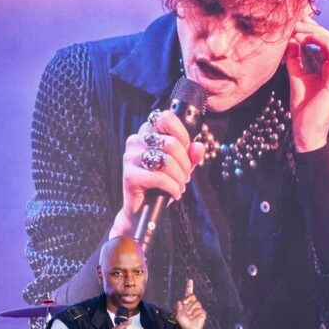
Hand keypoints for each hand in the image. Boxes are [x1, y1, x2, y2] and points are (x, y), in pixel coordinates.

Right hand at [111, 110, 206, 237]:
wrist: (143, 210)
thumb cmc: (160, 184)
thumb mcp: (180, 166)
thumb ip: (191, 155)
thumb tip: (198, 147)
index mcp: (146, 133)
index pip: (166, 118)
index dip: (182, 134)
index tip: (187, 152)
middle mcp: (135, 141)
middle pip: (171, 143)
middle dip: (185, 163)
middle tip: (186, 176)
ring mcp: (130, 158)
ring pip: (167, 160)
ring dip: (180, 177)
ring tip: (180, 186)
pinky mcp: (130, 176)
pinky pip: (160, 178)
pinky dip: (173, 188)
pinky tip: (175, 194)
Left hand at [174, 279, 205, 328]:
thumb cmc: (184, 323)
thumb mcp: (178, 316)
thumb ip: (177, 309)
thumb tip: (180, 302)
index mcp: (186, 303)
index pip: (188, 292)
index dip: (189, 286)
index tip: (190, 280)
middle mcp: (192, 303)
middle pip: (192, 295)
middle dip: (188, 299)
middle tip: (185, 304)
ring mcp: (198, 307)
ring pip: (196, 303)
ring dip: (191, 309)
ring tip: (189, 315)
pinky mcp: (202, 312)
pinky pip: (199, 309)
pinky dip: (195, 313)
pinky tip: (193, 317)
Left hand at [284, 14, 328, 152]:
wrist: (306, 133)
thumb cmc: (302, 110)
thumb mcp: (296, 79)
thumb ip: (295, 61)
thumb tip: (290, 42)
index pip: (325, 43)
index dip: (312, 31)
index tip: (295, 26)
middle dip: (313, 28)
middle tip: (295, 23)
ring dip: (315, 33)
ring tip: (298, 30)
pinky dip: (321, 43)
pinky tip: (306, 39)